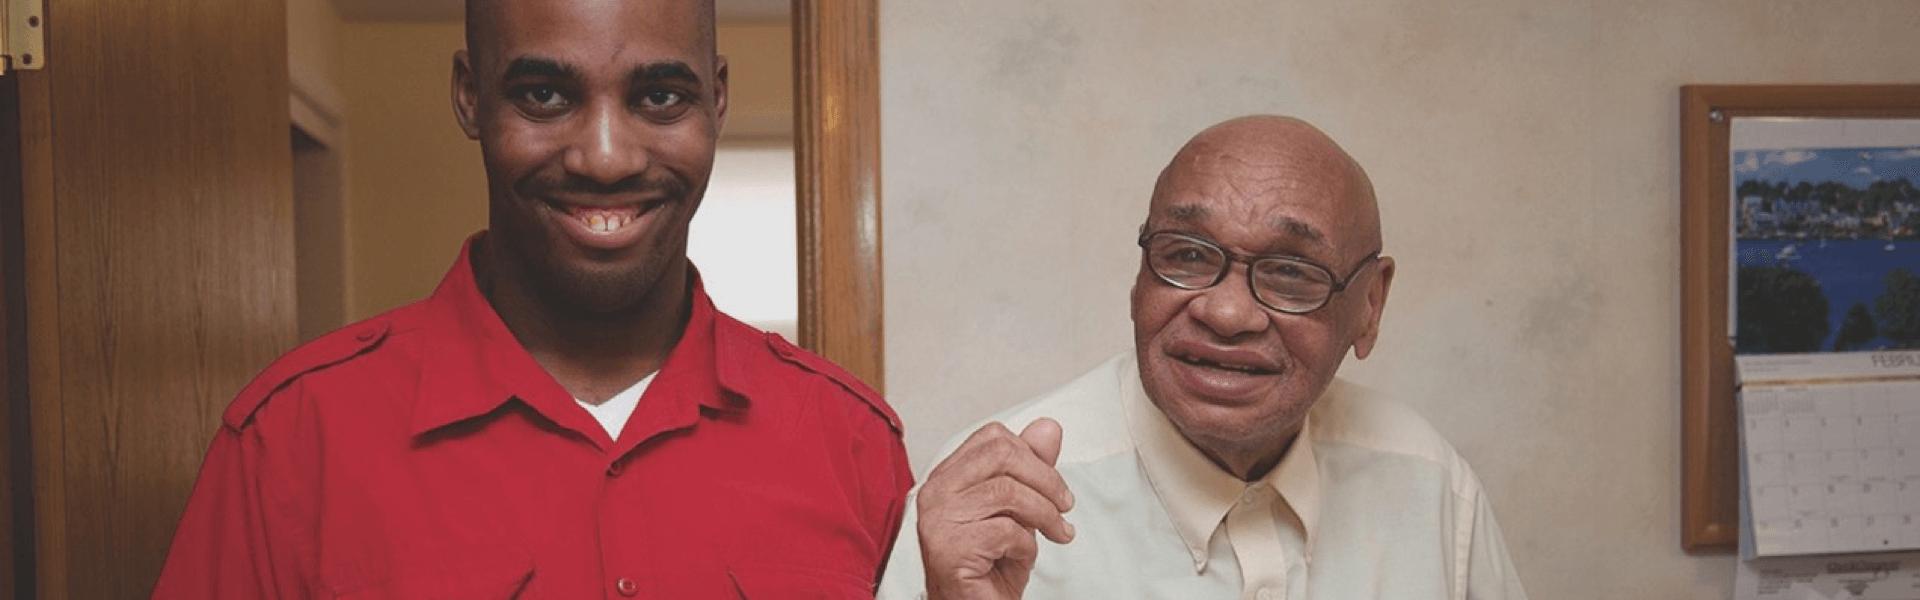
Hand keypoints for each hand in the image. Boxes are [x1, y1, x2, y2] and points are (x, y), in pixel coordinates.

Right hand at [918, 418, 1075, 599]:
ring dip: (1045, 515)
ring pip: (1008, 491)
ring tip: (1057, 534)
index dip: (1032, 455)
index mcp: (948, 476)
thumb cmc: (992, 566)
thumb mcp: (1019, 511)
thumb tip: (1049, 427)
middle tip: (1064, 507)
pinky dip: (1027, 546)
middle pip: (1001, 453)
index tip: (1053, 485)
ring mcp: (938, 520)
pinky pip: (1005, 531)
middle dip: (1046, 478)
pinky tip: (1021, 558)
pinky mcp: (949, 549)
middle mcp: (936, 492)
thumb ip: (1030, 468)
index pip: (992, 438)